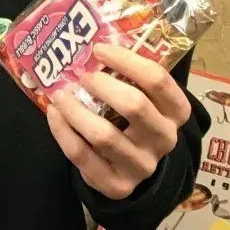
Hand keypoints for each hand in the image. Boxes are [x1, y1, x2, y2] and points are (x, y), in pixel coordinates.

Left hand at [47, 47, 193, 199]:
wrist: (131, 169)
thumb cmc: (132, 122)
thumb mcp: (142, 98)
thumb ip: (128, 77)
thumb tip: (90, 44)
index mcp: (175, 113)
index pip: (158, 81)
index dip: (127, 60)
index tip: (99, 48)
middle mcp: (164, 140)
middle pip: (135, 106)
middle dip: (103, 85)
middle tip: (82, 75)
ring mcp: (142, 166)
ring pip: (104, 135)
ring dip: (75, 110)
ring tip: (59, 95)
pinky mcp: (117, 185)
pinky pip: (83, 156)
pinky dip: (63, 132)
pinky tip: (54, 115)